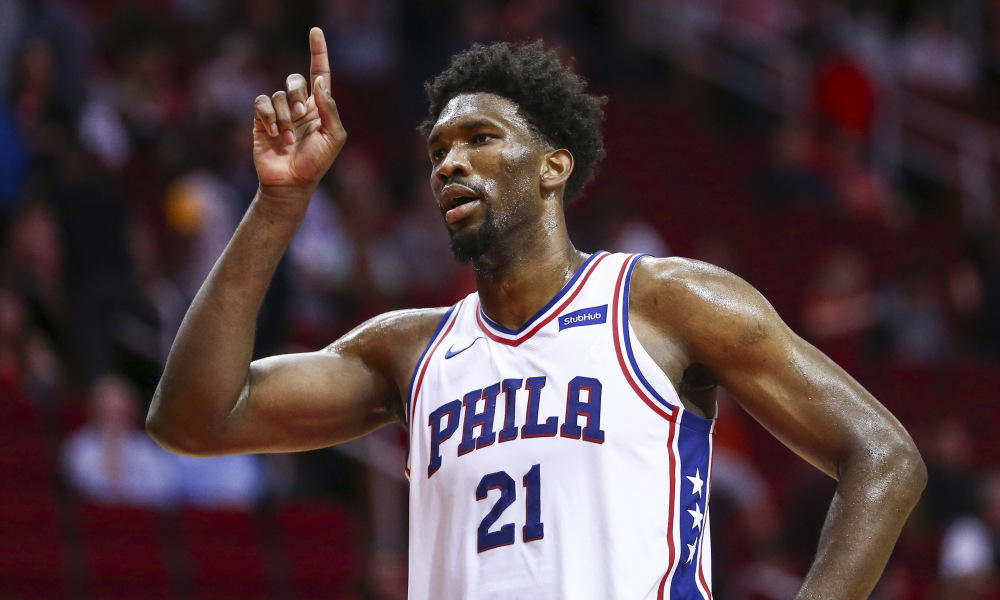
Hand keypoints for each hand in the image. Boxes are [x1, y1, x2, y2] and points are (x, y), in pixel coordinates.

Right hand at [253, 28, 345, 197]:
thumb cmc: (316, 164)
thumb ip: (329, 108)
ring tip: (288, 139)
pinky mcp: (262, 120)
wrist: (291, 183)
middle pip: (295, 80)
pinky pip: (262, 103)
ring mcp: (280, 113)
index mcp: (320, 108)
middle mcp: (299, 106)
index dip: (318, 52)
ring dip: (285, 117)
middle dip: (298, 95)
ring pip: (279, 95)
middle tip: (302, 116)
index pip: (319, 73)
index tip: (316, 31)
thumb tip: (318, 81)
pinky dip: (269, 116)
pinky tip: (273, 133)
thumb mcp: (333, 137)